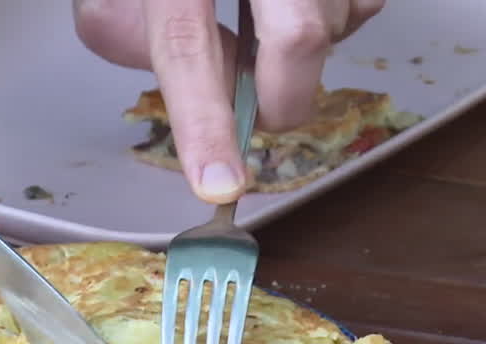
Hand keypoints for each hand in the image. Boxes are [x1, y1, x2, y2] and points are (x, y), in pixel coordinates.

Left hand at [73, 0, 383, 203]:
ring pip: (341, 18)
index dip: (205, 122)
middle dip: (282, 94)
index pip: (188, 44)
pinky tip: (292, 3)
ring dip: (303, 48)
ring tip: (266, 19)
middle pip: (299, 35)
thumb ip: (120, 31)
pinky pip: (366, 2)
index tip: (219, 184)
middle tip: (263, 111)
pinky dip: (331, 17)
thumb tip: (189, 85)